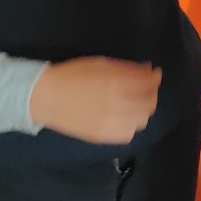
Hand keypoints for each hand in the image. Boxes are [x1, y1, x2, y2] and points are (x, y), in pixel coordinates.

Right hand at [29, 57, 161, 143]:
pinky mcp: (102, 136)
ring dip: (143, 109)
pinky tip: (125, 117)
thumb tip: (149, 70)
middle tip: (147, 88)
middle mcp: (117, 104)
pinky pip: (128, 134)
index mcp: (116, 83)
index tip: (154, 74)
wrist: (45, 97)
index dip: (154, 78)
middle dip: (152, 93)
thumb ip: (127, 68)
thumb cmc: (72, 75)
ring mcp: (110, 123)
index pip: (148, 83)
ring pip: (141, 120)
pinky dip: (131, 124)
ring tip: (135, 102)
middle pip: (149, 103)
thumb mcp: (101, 64)